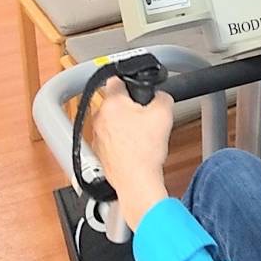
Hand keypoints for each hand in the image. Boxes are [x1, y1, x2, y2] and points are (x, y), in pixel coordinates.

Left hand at [88, 78, 172, 229]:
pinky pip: (110, 137)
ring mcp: (97, 134)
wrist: (136, 181)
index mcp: (112, 103)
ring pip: (113, 120)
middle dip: (130, 106)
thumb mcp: (164, 114)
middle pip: (116, 102)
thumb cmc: (145, 151)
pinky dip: (120, 139)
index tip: (136, 88)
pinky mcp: (99, 150)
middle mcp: (99, 117)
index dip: (130, 82)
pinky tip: (135, 147)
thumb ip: (163, 96)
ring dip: (125, 123)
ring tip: (141, 135)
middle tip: (145, 116)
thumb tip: (160, 95)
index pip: (116, 79)